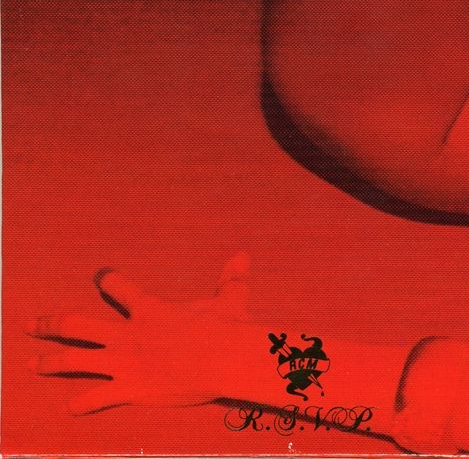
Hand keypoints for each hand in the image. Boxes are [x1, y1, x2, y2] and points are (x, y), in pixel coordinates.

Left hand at [27, 252, 250, 413]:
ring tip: (31, 365)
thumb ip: (231, 277)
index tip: (99, 276)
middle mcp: (128, 333)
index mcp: (148, 308)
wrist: (226, 358)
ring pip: (76, 361)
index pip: (117, 286)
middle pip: (77, 325)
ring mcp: (126, 362)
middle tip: (29, 325)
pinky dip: (83, 404)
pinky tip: (67, 408)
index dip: (106, 279)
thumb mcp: (230, 298)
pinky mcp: (132, 389)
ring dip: (51, 363)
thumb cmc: (227, 326)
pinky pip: (99, 398)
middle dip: (50, 325)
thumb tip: (244, 254)